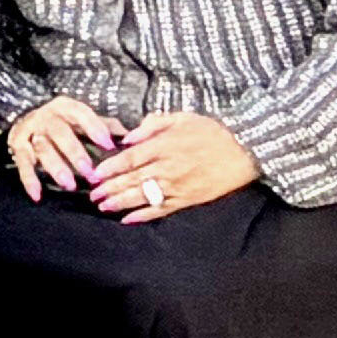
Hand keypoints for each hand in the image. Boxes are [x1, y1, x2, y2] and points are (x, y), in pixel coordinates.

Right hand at [4, 95, 119, 192]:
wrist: (25, 115)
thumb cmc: (63, 121)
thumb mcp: (82, 118)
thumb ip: (106, 126)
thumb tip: (131, 137)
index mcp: (66, 107)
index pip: (82, 114)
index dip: (95, 128)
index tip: (109, 145)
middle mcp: (47, 117)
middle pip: (60, 133)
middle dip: (75, 153)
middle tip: (89, 172)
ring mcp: (31, 131)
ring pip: (42, 148)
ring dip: (56, 167)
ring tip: (69, 184)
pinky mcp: (18, 147)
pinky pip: (23, 164)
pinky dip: (29, 180)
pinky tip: (37, 195)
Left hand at [89, 109, 262, 220]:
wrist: (244, 150)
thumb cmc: (212, 131)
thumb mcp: (181, 117)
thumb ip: (153, 125)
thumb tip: (129, 136)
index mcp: (164, 145)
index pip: (129, 159)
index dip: (110, 168)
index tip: (95, 174)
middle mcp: (167, 167)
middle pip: (131, 180)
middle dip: (109, 188)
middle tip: (92, 195)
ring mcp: (177, 185)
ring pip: (142, 196)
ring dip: (120, 202)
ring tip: (103, 206)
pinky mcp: (188, 199)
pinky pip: (161, 209)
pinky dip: (143, 216)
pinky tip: (128, 219)